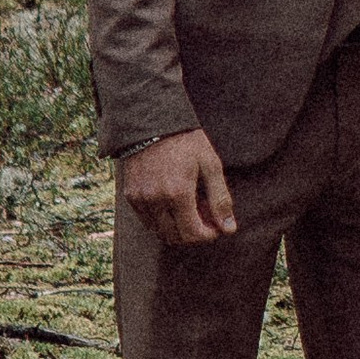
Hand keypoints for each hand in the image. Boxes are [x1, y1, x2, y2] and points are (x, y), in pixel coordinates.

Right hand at [119, 126, 235, 246]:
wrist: (152, 122)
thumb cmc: (186, 141)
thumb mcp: (210, 165)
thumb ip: (220, 199)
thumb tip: (229, 228)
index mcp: (178, 193)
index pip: (192, 234)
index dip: (208, 235)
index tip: (216, 226)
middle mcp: (156, 200)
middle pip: (175, 237)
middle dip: (193, 233)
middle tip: (204, 215)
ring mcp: (140, 199)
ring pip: (160, 231)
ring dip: (177, 228)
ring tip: (189, 208)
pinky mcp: (130, 196)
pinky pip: (147, 221)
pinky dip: (161, 220)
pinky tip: (172, 204)